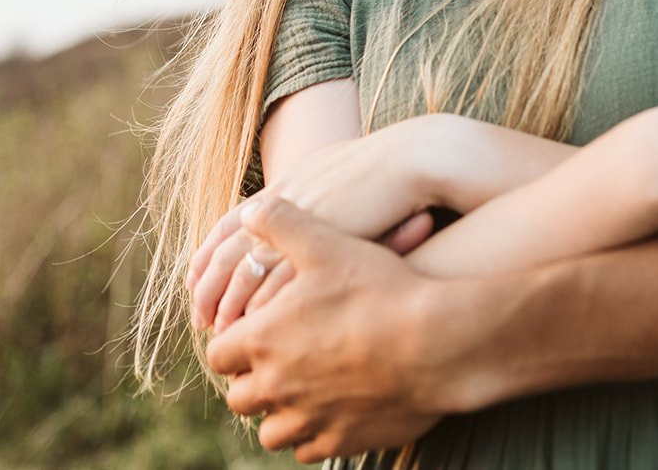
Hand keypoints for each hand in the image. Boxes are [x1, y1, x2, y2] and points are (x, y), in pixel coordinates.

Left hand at [208, 198, 450, 460]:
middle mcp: (277, 387)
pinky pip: (309, 450)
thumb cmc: (380, 289)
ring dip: (279, 412)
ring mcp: (309, 419)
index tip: (253, 332)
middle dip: (252, 380)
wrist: (438, 341)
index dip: (233, 342)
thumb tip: (250, 211)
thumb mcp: (326, 242)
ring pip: (271, 432)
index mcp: (262, 340)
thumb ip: (281, 223)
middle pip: (239, 398)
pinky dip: (313, 434)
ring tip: (303, 389)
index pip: (219, 355)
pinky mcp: (342, 441)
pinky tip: (333, 409)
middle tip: (279, 360)